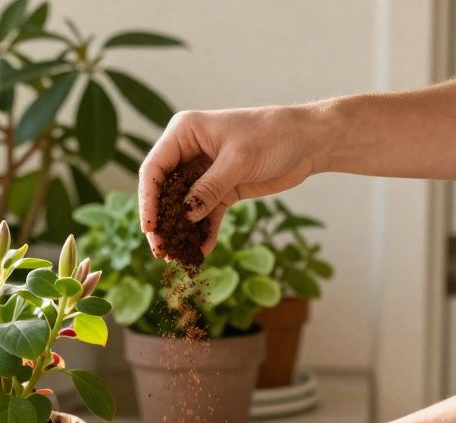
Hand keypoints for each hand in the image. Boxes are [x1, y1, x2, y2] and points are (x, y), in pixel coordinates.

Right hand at [138, 105, 320, 257]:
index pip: (154, 169)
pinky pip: (207, 214)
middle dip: (162, 221)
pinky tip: (203, 250)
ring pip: (184, 207)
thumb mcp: (239, 160)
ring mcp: (204, 172)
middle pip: (164, 191)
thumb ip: (209, 188)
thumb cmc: (273, 135)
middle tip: (160, 250)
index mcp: (184, 133)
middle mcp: (189, 151)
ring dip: (181, 231)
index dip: (147, 200)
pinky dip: (205, 231)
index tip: (149, 228)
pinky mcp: (222, 189)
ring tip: (178, 257)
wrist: (308, 141)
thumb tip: (184, 216)